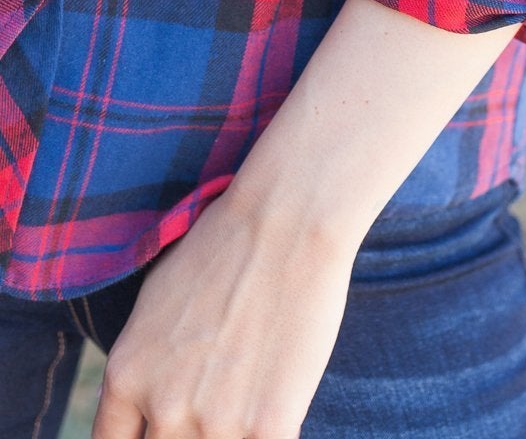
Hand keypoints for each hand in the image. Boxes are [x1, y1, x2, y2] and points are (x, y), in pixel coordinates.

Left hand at [92, 178, 357, 438]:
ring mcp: (213, 423)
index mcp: (125, 376)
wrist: (288, 221)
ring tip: (252, 391)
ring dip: (233, 429)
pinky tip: (282, 396)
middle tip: (219, 396)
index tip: (172, 423)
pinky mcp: (267, 429)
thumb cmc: (227, 245)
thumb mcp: (155, 302)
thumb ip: (145, 363)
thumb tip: (150, 402)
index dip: (145, 436)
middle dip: (191, 430)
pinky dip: (274, 428)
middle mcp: (160, 408)